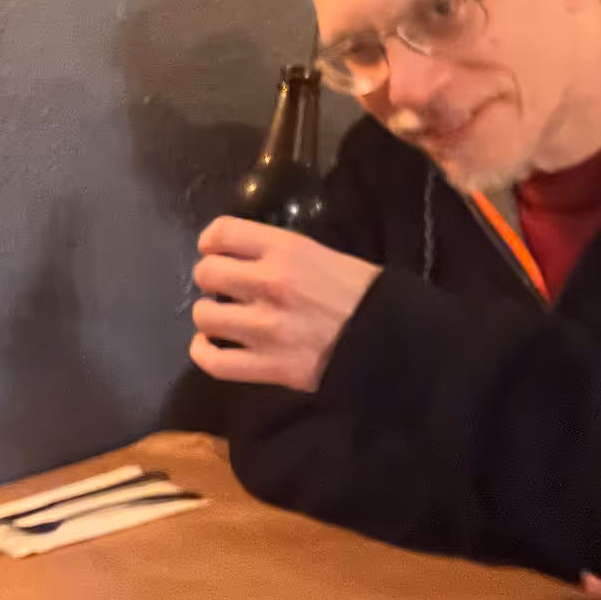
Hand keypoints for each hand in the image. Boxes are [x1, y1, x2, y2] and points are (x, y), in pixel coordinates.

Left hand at [189, 216, 381, 391]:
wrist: (396, 342)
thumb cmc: (364, 295)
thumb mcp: (324, 255)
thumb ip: (280, 253)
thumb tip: (243, 257)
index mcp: (286, 250)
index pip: (222, 232)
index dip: (211, 242)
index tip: (214, 250)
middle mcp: (269, 284)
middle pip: (206, 273)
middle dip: (210, 279)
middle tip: (224, 288)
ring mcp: (265, 328)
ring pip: (205, 316)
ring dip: (208, 316)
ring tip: (222, 318)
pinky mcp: (269, 367)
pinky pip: (214, 362)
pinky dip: (204, 353)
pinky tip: (210, 346)